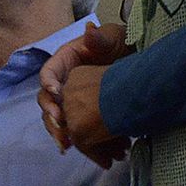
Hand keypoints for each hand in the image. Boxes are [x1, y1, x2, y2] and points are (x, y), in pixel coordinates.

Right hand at [38, 22, 131, 148]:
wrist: (138, 60)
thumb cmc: (120, 43)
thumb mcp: (112, 37)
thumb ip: (100, 38)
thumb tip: (89, 32)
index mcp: (63, 63)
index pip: (47, 74)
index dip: (48, 84)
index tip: (56, 93)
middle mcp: (63, 84)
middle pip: (48, 103)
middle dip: (52, 119)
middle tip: (61, 131)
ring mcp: (73, 102)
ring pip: (60, 121)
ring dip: (64, 136)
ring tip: (70, 146)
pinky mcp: (85, 116)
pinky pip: (80, 131)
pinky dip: (86, 144)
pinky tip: (98, 153)